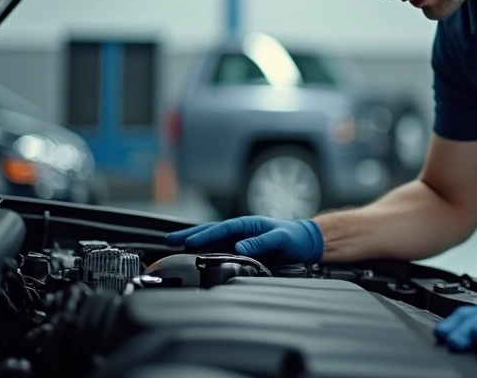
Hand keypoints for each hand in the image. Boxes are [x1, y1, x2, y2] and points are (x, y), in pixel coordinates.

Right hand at [165, 216, 323, 263]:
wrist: (307, 242)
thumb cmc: (295, 238)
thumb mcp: (280, 239)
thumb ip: (261, 243)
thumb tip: (239, 247)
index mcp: (248, 224)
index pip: (221, 229)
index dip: (203, 235)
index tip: (188, 241)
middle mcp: (241, 230)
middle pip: (210, 231)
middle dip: (189, 234)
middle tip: (169, 240)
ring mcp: (240, 238)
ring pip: (212, 239)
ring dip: (194, 240)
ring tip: (174, 244)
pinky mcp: (242, 248)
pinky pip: (220, 247)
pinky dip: (205, 248)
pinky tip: (194, 253)